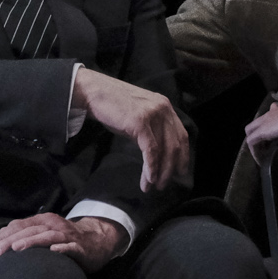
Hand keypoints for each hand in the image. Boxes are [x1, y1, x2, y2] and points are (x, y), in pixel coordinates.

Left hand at [0, 212, 127, 272]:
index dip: (2, 236)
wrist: (97, 241)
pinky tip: (53, 251)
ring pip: (48, 236)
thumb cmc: (64, 239)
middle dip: (10, 241)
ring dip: (32, 241)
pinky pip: (71, 247)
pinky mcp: (80, 248)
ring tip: (17, 248)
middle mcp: (54, 225)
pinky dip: (62, 248)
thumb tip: (2, 237)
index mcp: (43, 221)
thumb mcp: (44, 233)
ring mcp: (67, 235)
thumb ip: (26, 233)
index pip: (19, 226)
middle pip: (29, 231)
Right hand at [73, 67, 189, 190]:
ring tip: (154, 186)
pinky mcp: (141, 122)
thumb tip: (157, 155)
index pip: (181, 135)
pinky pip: (151, 150)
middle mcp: (164, 109)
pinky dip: (151, 167)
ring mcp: (153, 114)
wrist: (93, 92)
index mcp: (166, 107)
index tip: (180, 172)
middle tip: (164, 184)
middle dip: (171, 168)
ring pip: (164, 150)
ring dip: (160, 172)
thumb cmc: (113, 106)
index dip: (183, 156)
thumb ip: (152, 129)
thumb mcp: (139, 116)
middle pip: (176, 145)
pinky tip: (148, 179)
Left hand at [244, 102, 277, 157]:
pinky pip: (251, 142)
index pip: (265, 118)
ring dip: (255, 146)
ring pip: (250, 134)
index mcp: (276, 110)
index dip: (264, 129)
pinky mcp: (261, 131)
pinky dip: (255, 152)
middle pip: (253, 127)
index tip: (270, 140)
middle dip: (256, 138)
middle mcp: (267, 115)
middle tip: (263, 150)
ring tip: (261, 157)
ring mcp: (262, 123)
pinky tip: (261, 160)